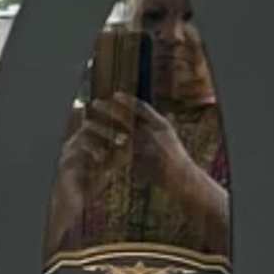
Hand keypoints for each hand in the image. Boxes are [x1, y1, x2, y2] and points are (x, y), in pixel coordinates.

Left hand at [60, 94, 228, 246]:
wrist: (185, 179)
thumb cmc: (176, 158)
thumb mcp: (169, 136)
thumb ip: (154, 125)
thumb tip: (142, 112)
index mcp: (162, 124)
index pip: (142, 107)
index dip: (127, 100)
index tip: (114, 94)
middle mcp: (155, 133)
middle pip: (127, 118)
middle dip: (109, 109)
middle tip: (95, 103)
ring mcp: (147, 148)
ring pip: (119, 136)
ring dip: (103, 130)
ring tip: (88, 125)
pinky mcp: (140, 162)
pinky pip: (119, 156)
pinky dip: (107, 153)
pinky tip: (94, 149)